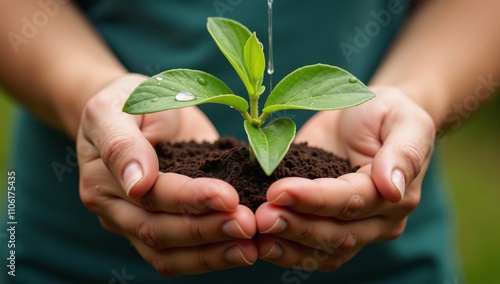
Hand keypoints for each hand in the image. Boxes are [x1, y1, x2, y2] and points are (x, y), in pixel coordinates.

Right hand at [77, 74, 256, 275]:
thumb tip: (138, 184)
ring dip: (213, 254)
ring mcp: (139, 224)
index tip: (227, 196)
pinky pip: (181, 257)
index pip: (150, 197)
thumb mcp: (116, 108)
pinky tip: (243, 250)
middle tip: (247, 223)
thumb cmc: (128, 100)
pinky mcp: (164, 228)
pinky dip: (212, 257)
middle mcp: (118, 211)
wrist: (140, 106)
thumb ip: (122, 143)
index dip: (189, 199)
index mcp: (103, 181)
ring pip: (170, 256)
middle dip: (207, 230)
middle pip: (160, 233)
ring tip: (250, 247)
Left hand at [255, 86, 435, 270]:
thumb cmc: (386, 113)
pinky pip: (308, 251)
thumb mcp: (404, 120)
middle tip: (261, 217)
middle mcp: (375, 221)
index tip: (280, 191)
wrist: (365, 115)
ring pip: (321, 251)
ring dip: (286, 246)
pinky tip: (257, 242)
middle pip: (335, 235)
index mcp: (395, 196)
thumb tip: (392, 190)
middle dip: (296, 227)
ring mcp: (350, 228)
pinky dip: (282, 250)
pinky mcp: (325, 225)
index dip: (315, 200)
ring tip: (255, 234)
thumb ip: (403, 154)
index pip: (352, 202)